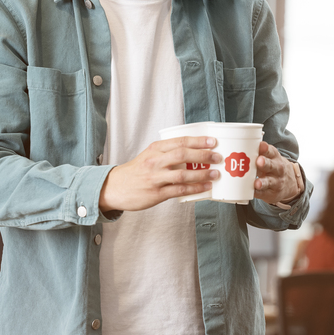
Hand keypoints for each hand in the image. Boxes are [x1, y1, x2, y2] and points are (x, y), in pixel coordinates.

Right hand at [99, 136, 220, 211]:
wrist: (114, 187)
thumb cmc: (136, 171)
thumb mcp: (149, 155)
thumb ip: (168, 152)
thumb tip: (195, 152)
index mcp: (155, 149)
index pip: (180, 141)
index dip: (198, 141)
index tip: (213, 141)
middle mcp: (155, 161)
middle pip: (182, 155)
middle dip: (203, 155)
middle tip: (218, 157)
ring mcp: (155, 178)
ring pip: (182, 174)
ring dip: (202, 174)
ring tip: (215, 174)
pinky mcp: (156, 193)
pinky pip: (179, 190)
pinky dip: (194, 189)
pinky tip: (205, 188)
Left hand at [253, 142, 302, 204]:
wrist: (290, 183)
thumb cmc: (273, 168)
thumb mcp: (271, 158)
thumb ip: (258, 153)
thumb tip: (240, 149)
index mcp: (275, 157)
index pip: (271, 151)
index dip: (265, 148)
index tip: (261, 145)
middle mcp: (278, 169)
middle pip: (271, 165)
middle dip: (265, 163)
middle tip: (259, 161)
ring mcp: (276, 182)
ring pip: (269, 181)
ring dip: (262, 182)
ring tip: (257, 183)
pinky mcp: (271, 194)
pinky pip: (263, 194)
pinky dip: (258, 193)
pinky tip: (252, 193)